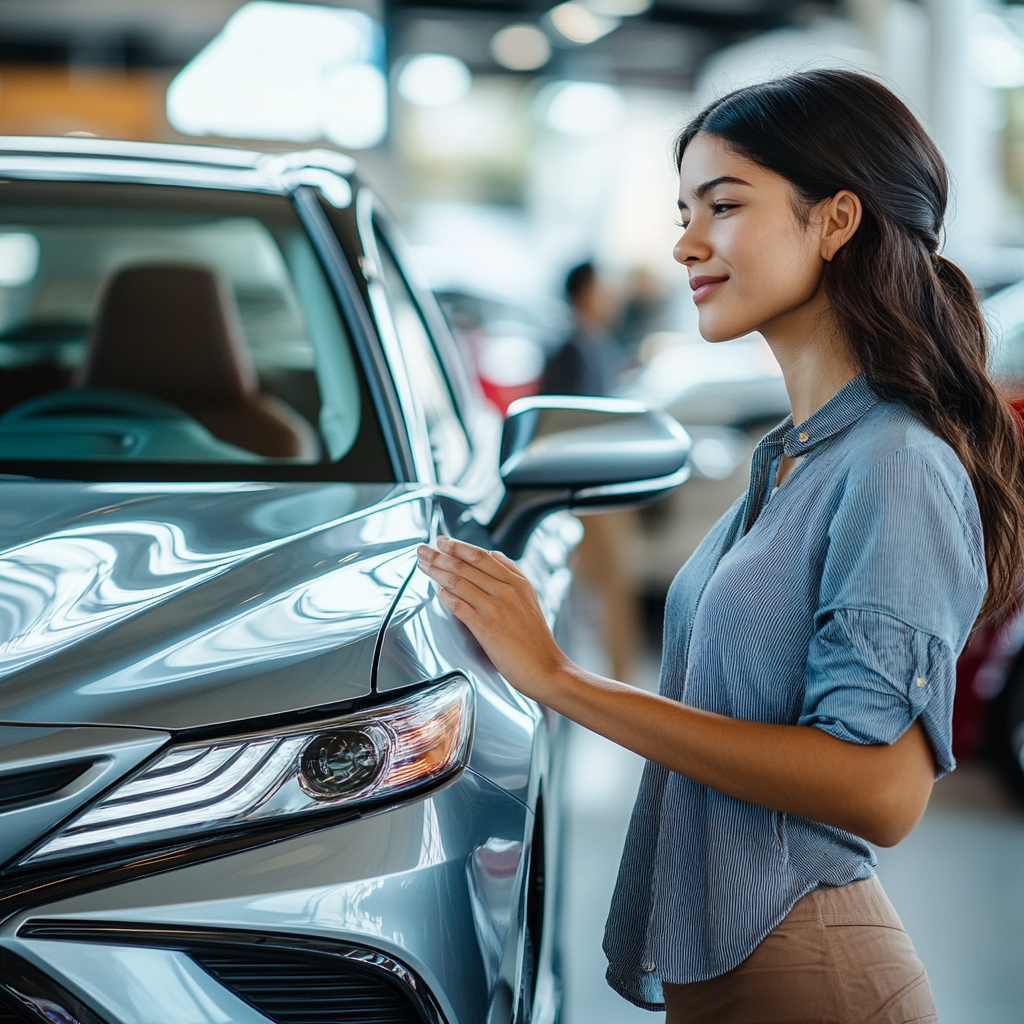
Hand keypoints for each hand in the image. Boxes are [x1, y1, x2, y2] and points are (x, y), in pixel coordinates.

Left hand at [416, 536, 569, 701]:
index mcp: (518, 582)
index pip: (482, 556)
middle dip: (441, 554)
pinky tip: (436, 591)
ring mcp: (496, 608)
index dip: (458, 546)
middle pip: (467, 566)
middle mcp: (507, 591)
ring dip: (437, 571)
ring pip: (460, 582)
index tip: (442, 541)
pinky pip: (460, 606)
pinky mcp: (486, 628)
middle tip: (423, 548)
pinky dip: (446, 596)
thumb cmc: (536, 639)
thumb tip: (495, 555)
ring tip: (423, 565)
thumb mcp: (530, 598)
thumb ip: (513, 574)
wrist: (546, 668)